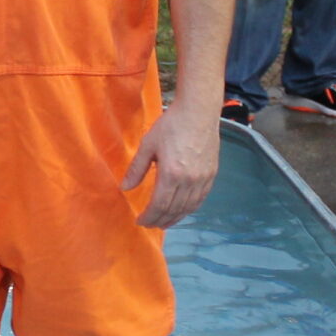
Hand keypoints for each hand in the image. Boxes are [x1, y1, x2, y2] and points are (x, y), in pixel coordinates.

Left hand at [122, 106, 218, 229]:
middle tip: (150, 224)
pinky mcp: (211, 174)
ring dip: (175, 218)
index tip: (140, 221)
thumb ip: (136, 169)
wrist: (199, 111)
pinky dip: (189, 209)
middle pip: (174, 210)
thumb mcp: (148, 145)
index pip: (159, 205)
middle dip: (160, 220)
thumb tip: (124, 188)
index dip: (149, 216)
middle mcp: (189, 180)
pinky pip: (200, 199)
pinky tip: (182, 210)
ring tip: (164, 223)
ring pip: (188, 207)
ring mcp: (203, 179)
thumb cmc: (171, 125)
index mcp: (171, 174)